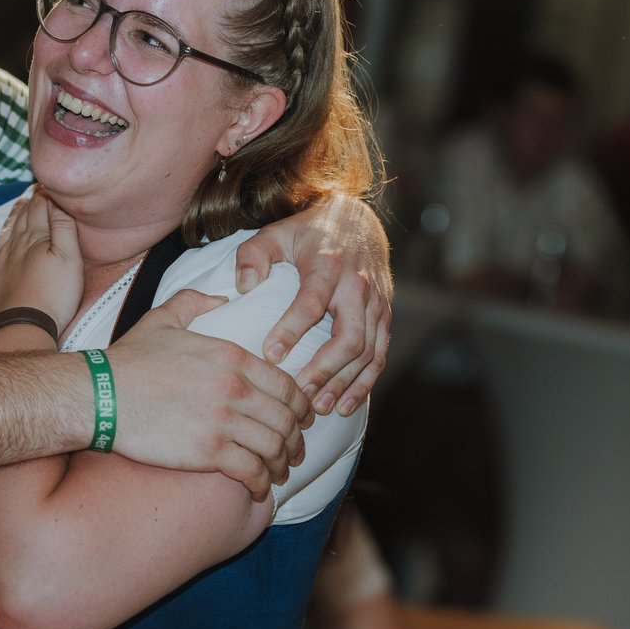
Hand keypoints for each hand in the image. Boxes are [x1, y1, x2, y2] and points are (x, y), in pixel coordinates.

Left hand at [0, 191, 81, 326]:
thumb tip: (57, 201)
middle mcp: (14, 245)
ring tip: (17, 205)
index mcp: (37, 239)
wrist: (21, 328)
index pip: (40, 210)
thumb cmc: (54, 296)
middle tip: (34, 191)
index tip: (47, 186)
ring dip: (11, 217)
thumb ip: (64, 229)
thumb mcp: (70, 260)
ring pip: (4, 232)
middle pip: (22, 219)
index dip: (44, 196)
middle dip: (29, 203)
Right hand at [106, 289, 312, 501]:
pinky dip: (260, 483)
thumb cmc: (128, 360)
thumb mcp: (162, 319)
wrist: (99, 395)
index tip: (304, 419)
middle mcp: (234, 387)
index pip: (286, 386)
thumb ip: (195, 302)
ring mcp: (222, 421)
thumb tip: (222, 297)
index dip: (302, 407)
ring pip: (274, 448)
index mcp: (231, 356)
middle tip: (295, 451)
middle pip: (286, 420)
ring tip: (279, 472)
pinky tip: (257, 488)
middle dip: (297, 440)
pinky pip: (250, 471)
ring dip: (282, 464)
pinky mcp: (207, 452)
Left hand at [239, 195, 390, 415]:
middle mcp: (358, 285)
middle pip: (348, 336)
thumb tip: (244, 285)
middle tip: (299, 394)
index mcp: (328, 263)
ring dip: (344, 383)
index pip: (312, 302)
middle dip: (324, 370)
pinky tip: (344, 405)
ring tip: (319, 408)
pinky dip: (364, 383)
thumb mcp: (274, 233)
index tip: (271, 355)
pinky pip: (379, 355)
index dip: (292, 330)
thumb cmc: (307, 232)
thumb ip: (253, 255)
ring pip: (367, 352)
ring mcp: (376, 303)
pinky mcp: (385, 316)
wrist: (356, 221)